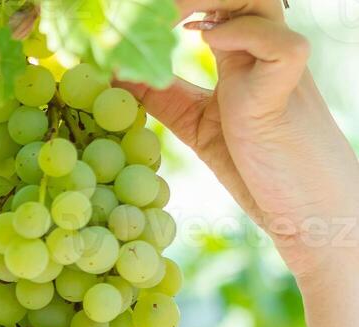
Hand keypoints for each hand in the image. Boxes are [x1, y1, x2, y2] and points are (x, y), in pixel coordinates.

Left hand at [113, 0, 358, 284]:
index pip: (213, 4)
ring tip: (157, 16)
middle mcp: (263, 51)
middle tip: (132, 9)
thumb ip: (163, 98)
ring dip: (204, 1)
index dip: (175, 4)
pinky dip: (240, 34)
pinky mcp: (289, 91)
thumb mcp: (198, 126)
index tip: (128, 13)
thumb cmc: (258, 167)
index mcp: (243, 53)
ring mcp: (279, 66)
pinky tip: (205, 38)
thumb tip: (113, 76)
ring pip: (256, 1)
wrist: (305, 212)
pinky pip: (280, 45)